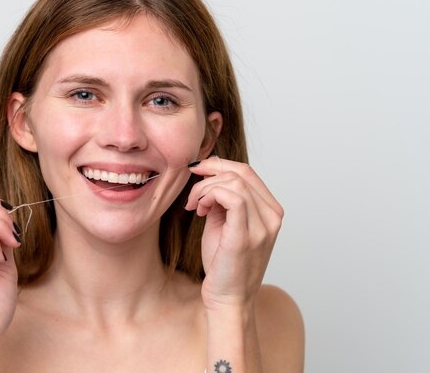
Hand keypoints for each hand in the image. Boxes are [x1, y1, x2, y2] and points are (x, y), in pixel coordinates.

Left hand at [185, 158, 283, 308]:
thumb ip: (223, 200)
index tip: (197, 172)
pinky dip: (211, 196)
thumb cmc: (224, 264)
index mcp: (270, 211)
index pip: (247, 172)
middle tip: (192, 193)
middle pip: (240, 172)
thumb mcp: (224, 223)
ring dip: (206, 189)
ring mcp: (263, 226)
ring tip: (195, 207)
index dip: (218, 165)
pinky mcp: (247, 236)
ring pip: (234, 182)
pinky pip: (232, 197)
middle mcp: (272, 216)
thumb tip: (209, 175)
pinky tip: (200, 210)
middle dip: (209, 174)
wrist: (228, 299)